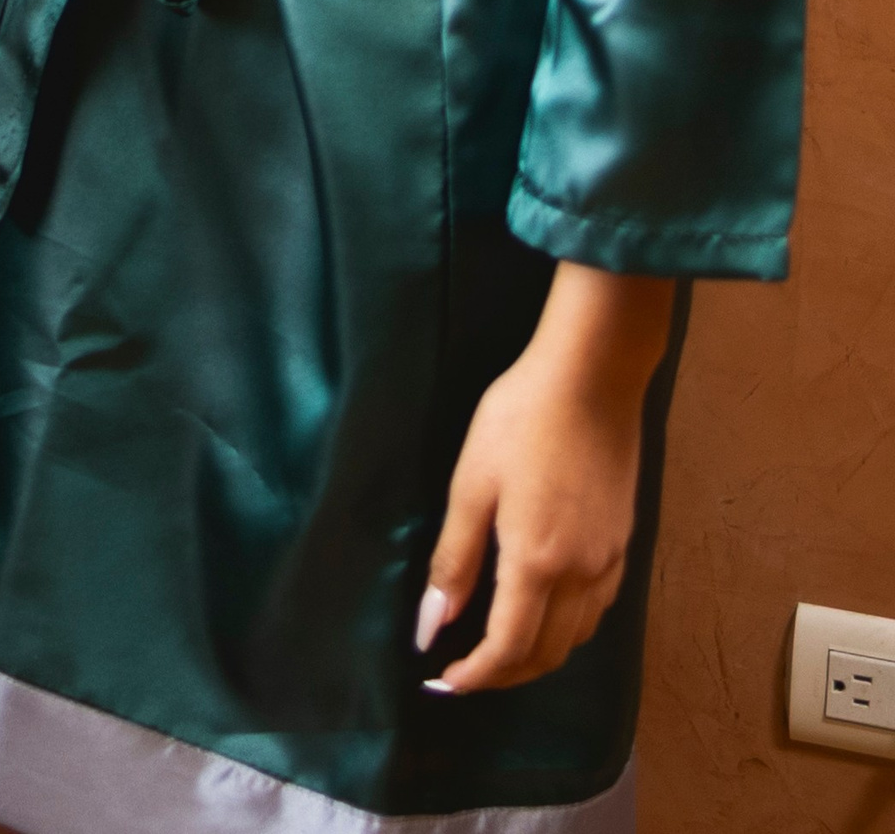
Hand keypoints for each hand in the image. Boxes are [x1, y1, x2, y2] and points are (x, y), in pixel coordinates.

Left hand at [418, 264, 674, 693]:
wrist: (592, 376)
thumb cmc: (520, 419)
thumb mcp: (472, 484)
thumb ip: (455, 560)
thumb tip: (431, 625)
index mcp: (538, 564)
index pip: (509, 649)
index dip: (476, 676)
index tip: (443, 681)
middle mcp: (582, 576)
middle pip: (547, 655)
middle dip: (504, 674)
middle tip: (463, 669)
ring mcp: (610, 561)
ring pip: (577, 638)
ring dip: (537, 655)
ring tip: (497, 646)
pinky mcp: (624, 543)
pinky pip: (597, 610)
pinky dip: (567, 628)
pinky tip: (544, 608)